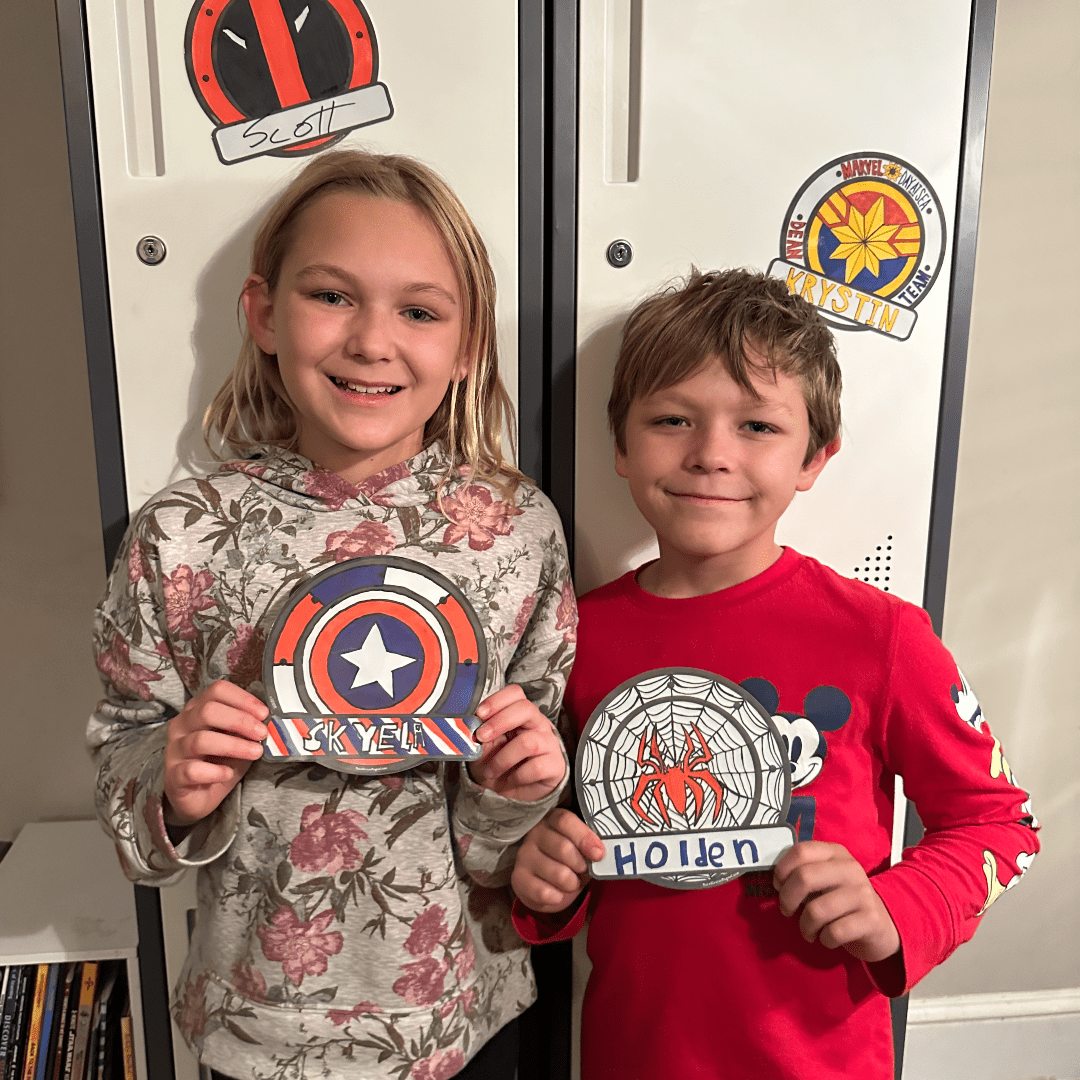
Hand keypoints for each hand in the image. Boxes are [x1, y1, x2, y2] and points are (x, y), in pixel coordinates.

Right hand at [163, 680, 268, 826]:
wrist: (198, 796)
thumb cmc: (219, 762)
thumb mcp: (238, 740)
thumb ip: (248, 728)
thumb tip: (270, 722)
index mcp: (198, 709)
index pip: (218, 691)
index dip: (243, 699)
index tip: (264, 714)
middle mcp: (183, 726)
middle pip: (208, 711)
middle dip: (240, 720)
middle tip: (262, 733)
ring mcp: (175, 750)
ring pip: (201, 740)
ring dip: (234, 745)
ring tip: (255, 753)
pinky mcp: (174, 776)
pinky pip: (192, 770)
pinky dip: (214, 771)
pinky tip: (227, 773)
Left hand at [468, 684, 566, 800]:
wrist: (517, 794)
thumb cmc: (501, 766)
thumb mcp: (486, 748)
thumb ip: (480, 736)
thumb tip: (469, 728)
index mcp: (520, 715)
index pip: (515, 694)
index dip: (496, 700)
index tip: (479, 714)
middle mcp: (538, 724)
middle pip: (526, 708)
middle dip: (499, 722)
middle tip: (481, 737)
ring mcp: (549, 744)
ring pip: (529, 742)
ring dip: (503, 758)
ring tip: (491, 771)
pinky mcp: (555, 765)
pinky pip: (536, 767)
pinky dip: (517, 776)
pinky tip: (510, 780)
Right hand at [511, 808, 605, 912]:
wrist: (551, 884)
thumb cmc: (571, 859)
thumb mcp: (583, 847)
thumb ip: (592, 845)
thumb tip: (601, 852)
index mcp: (552, 819)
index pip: (565, 821)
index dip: (584, 838)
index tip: (599, 854)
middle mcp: (534, 833)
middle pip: (563, 848)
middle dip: (581, 865)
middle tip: (583, 869)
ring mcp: (524, 855)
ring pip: (558, 873)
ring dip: (572, 883)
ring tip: (571, 882)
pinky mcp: (518, 878)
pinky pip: (544, 893)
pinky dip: (558, 897)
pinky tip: (557, 893)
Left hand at [772, 841, 900, 962]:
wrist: (882, 925)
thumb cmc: (842, 901)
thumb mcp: (825, 880)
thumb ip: (803, 873)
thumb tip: (776, 882)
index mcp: (836, 853)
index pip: (801, 851)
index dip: (782, 869)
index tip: (778, 885)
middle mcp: (850, 868)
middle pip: (804, 877)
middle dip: (787, 899)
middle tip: (787, 910)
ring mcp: (862, 893)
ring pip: (816, 910)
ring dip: (805, 926)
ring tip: (808, 930)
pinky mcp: (870, 919)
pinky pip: (834, 932)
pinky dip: (824, 939)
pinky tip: (827, 938)